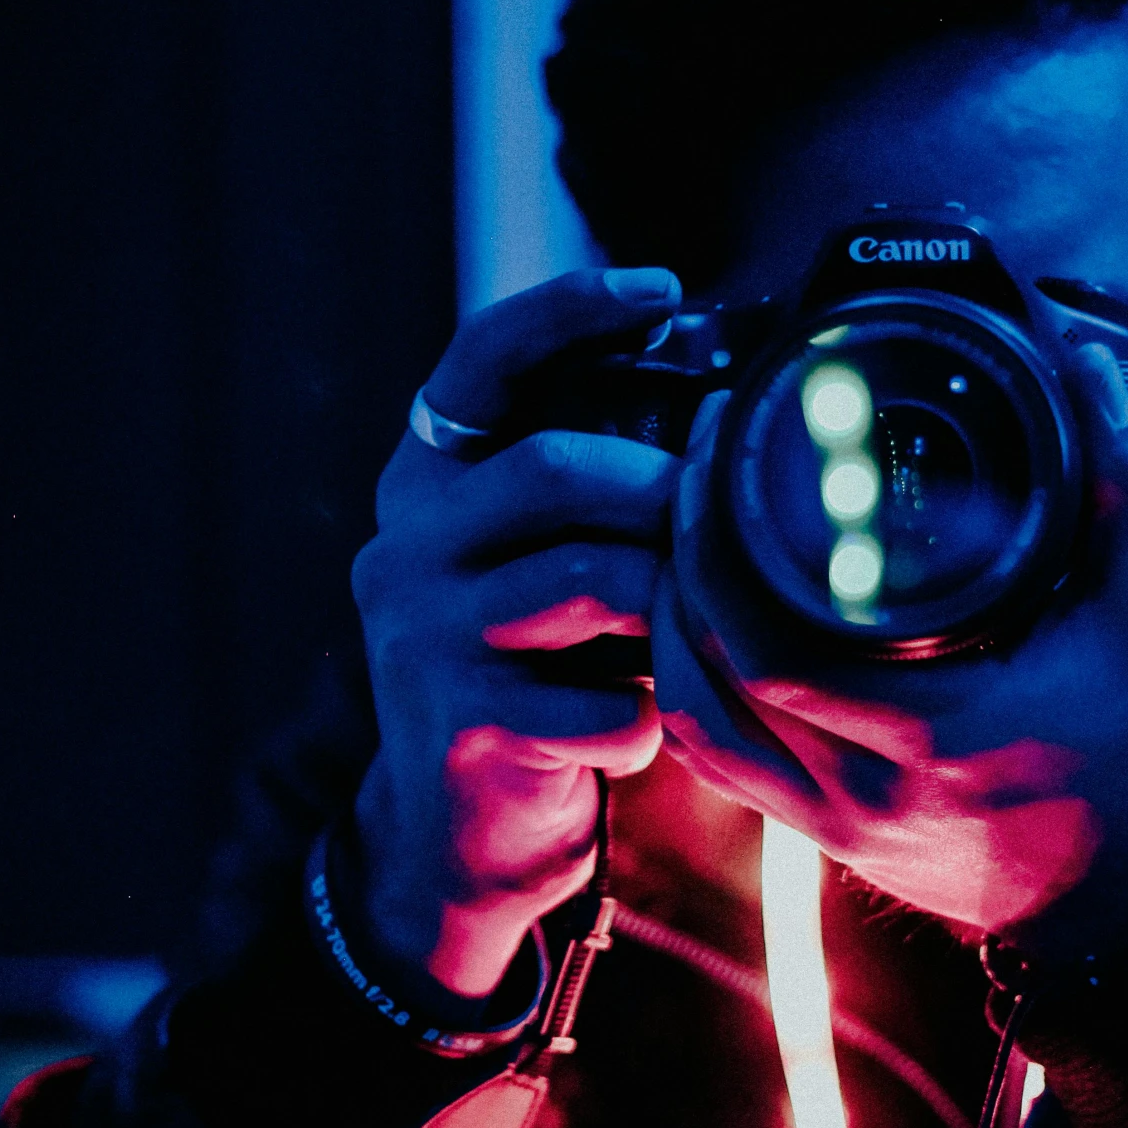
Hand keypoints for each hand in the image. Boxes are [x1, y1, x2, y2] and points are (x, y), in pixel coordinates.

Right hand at [350, 268, 681, 1000]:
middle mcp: (405, 548)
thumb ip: (594, 498)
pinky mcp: (461, 725)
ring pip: (591, 581)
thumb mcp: (542, 571)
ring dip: (670, 612)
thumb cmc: (535, 682)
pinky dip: (653, 721)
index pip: (479, 363)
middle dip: (657, 487)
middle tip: (711, 517)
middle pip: (552, 468)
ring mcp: (422, 637)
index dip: (567, 311)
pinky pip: (610, 704)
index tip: (661, 288)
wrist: (458, 839)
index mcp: (424, 488)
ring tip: (685, 642)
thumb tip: (723, 413)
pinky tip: (640, 735)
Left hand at [652, 344, 1127, 961]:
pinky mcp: (812, 834)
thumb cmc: (1127, 751)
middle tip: (687, 471)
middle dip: (678, 562)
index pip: (769, 644)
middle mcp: (862, 788)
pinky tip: (694, 625)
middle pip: (709, 676)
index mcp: (932, 732)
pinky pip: (712, 760)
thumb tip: (1092, 375)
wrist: (1119, 890)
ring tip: (680, 538)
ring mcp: (827, 820)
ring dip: (668, 628)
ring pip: (693, 722)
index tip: (719, 447)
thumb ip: (1125, 492)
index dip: (715, 543)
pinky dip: (687, 686)